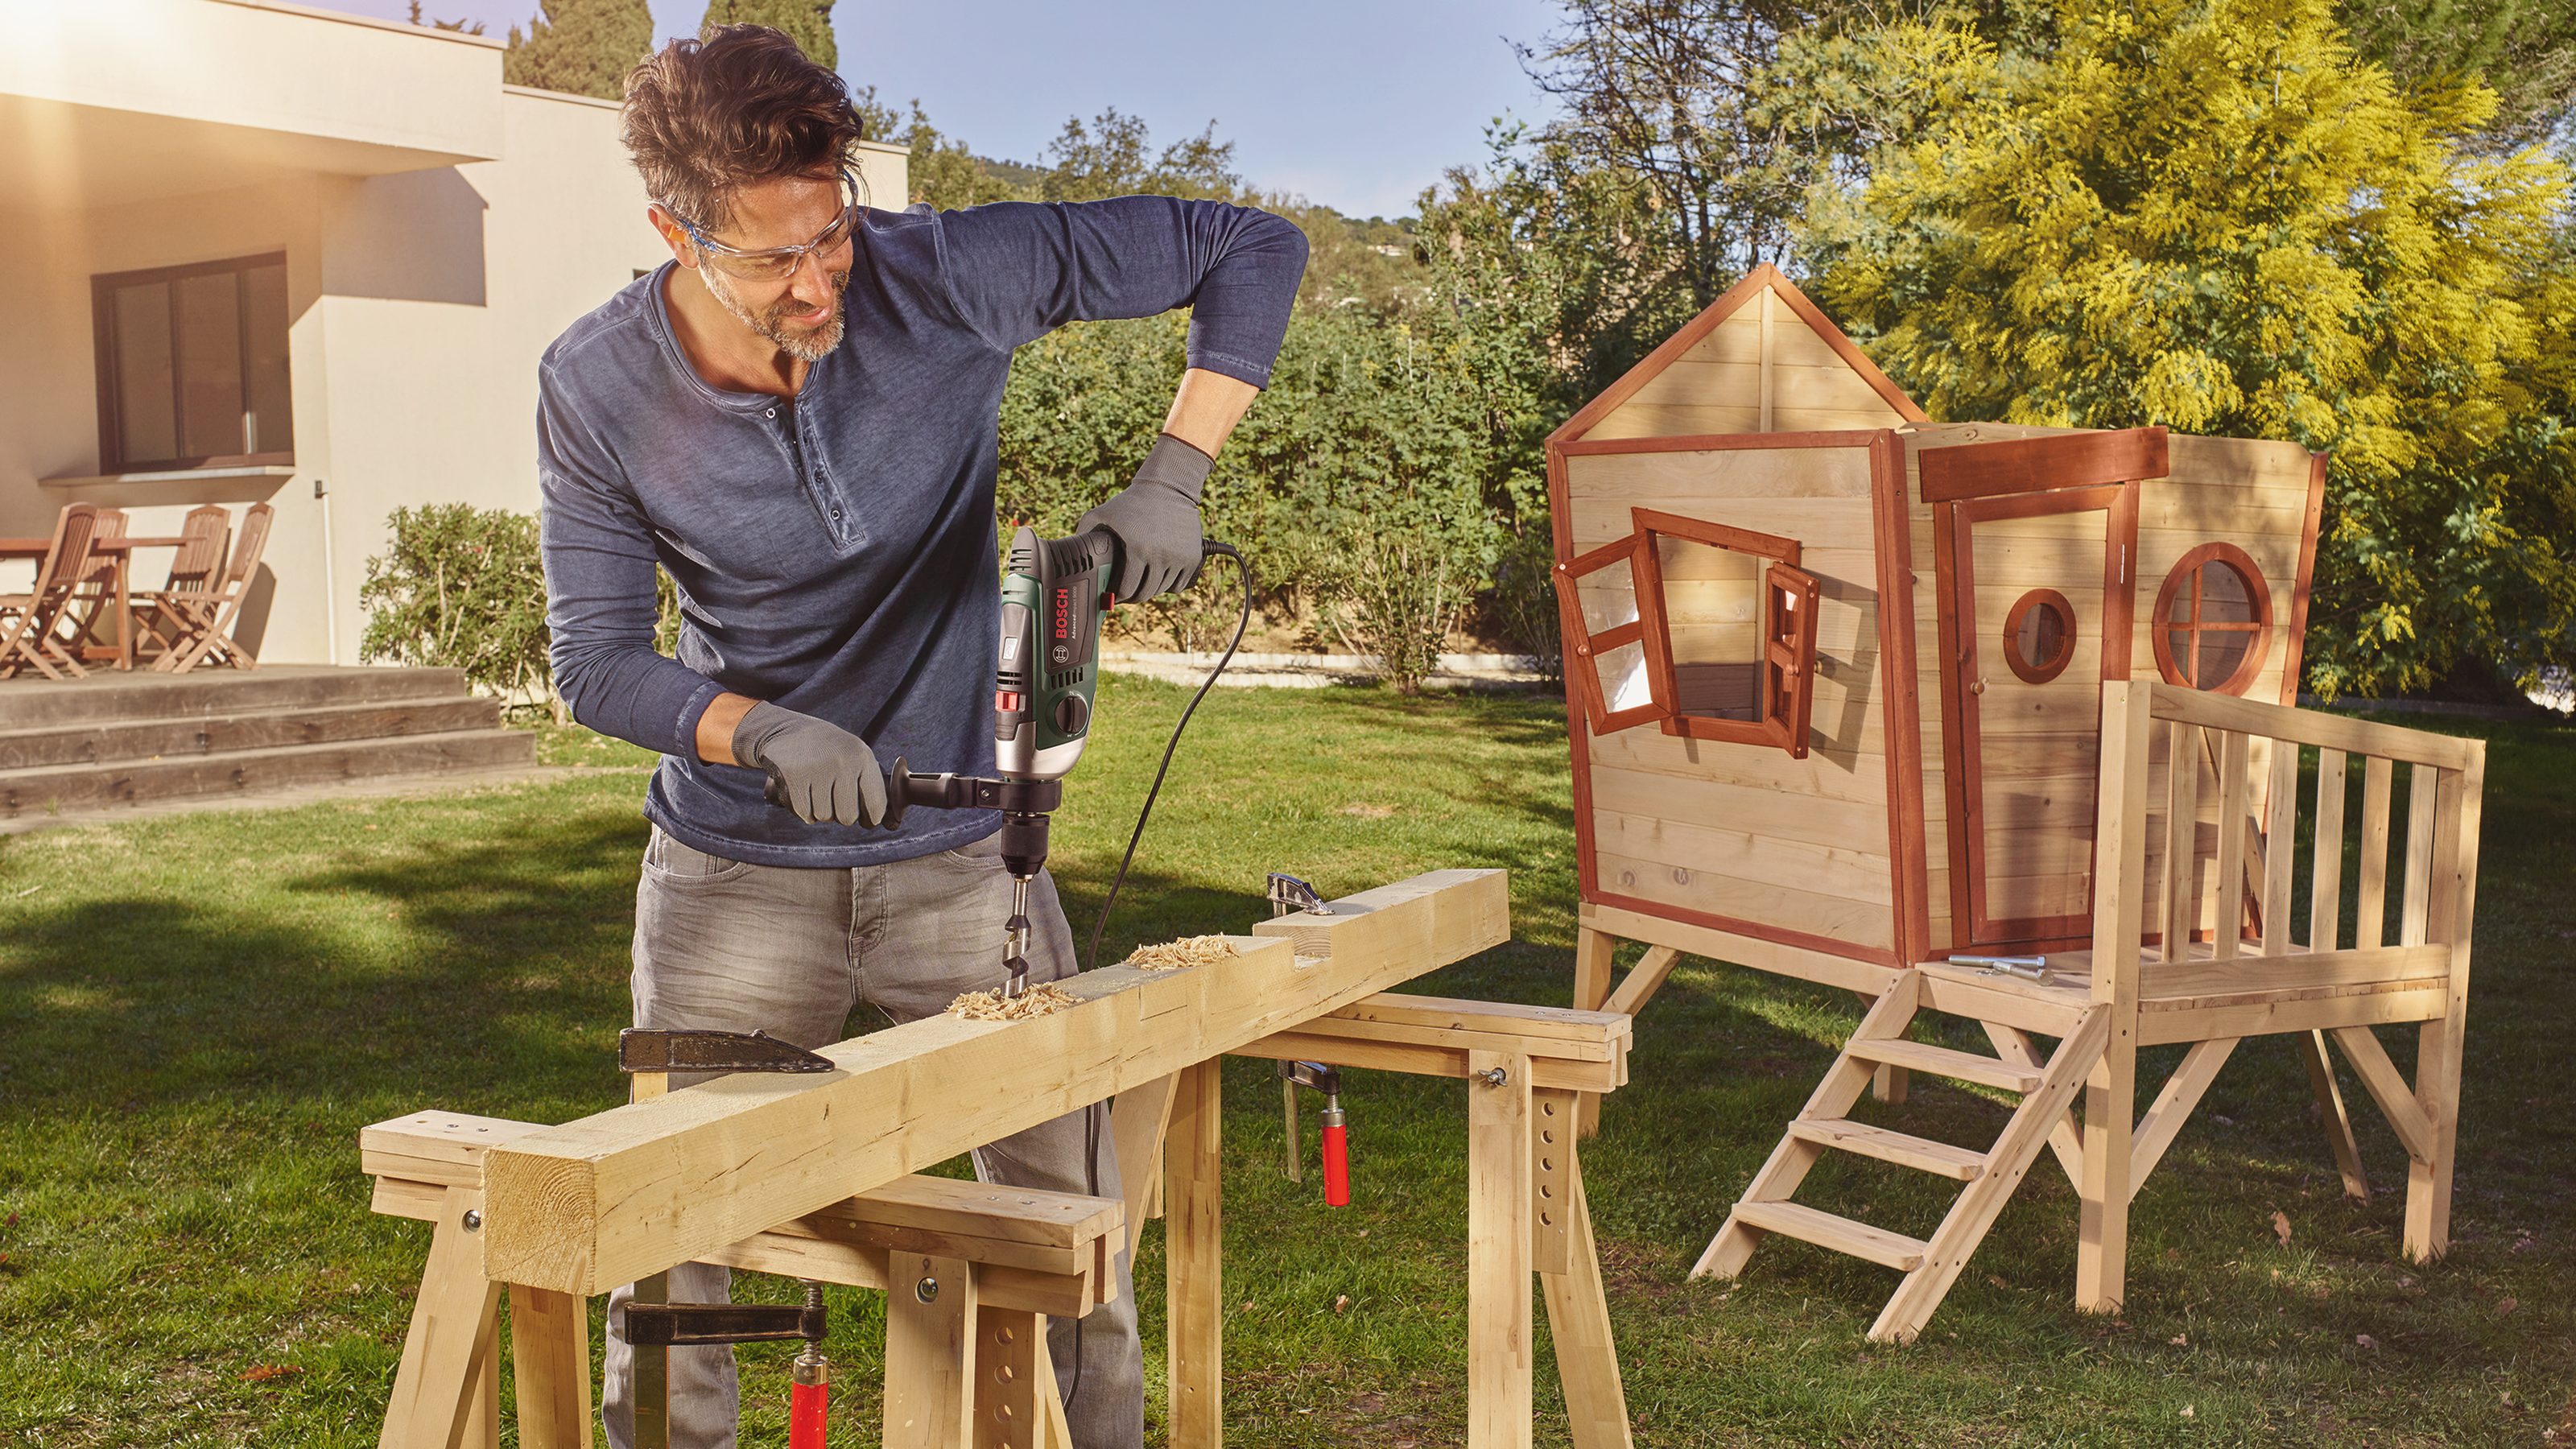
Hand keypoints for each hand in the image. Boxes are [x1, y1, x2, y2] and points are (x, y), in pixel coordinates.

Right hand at [732, 701, 887, 826]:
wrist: (786, 731)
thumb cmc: (827, 749)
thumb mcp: (854, 753)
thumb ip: (867, 781)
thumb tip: (878, 819)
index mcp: (863, 757)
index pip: (876, 804)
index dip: (872, 819)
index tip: (868, 821)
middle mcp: (842, 762)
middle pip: (848, 817)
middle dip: (841, 815)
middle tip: (834, 800)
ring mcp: (817, 770)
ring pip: (825, 816)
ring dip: (820, 811)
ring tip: (816, 791)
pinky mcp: (794, 778)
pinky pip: (805, 813)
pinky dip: (803, 809)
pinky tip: (802, 792)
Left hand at [1077, 433, 1213, 601]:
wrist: (1169, 487)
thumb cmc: (1132, 501)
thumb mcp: (1102, 513)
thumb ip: (1084, 533)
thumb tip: (1069, 552)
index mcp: (1137, 549)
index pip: (1126, 589)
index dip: (1117, 596)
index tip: (1112, 595)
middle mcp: (1160, 556)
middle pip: (1145, 594)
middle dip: (1132, 596)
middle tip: (1126, 592)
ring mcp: (1179, 558)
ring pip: (1162, 590)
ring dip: (1150, 589)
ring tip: (1142, 581)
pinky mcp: (1193, 557)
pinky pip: (1179, 585)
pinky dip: (1169, 584)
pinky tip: (1159, 576)